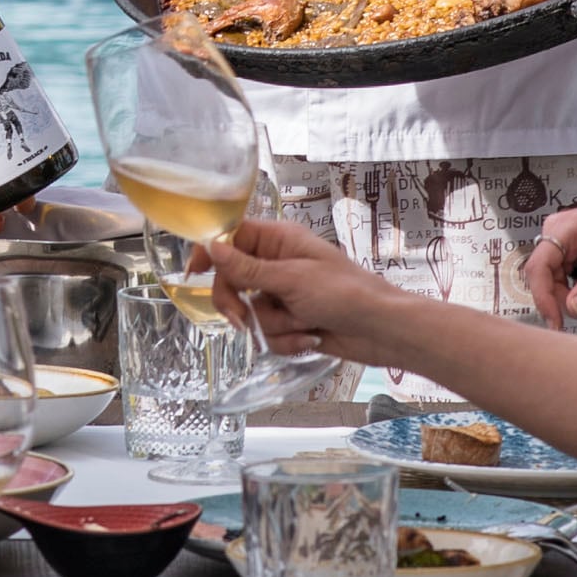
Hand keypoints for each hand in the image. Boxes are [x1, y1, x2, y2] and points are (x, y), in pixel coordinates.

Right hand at [202, 218, 424, 370]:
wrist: (382, 331)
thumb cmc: (345, 293)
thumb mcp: (292, 279)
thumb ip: (247, 268)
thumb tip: (212, 246)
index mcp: (279, 241)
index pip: (231, 236)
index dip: (210, 252)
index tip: (194, 274)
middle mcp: (278, 264)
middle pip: (232, 280)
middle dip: (238, 304)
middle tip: (241, 319)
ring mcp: (285, 295)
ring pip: (251, 313)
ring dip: (275, 325)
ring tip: (305, 323)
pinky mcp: (292, 322)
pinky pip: (269, 334)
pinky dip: (289, 340)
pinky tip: (313, 336)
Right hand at [527, 201, 576, 327]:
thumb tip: (573, 309)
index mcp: (567, 227)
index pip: (540, 266)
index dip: (543, 297)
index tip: (555, 322)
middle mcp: (556, 234)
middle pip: (546, 281)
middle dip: (570, 303)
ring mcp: (559, 246)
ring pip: (553, 287)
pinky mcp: (565, 258)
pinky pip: (563, 285)